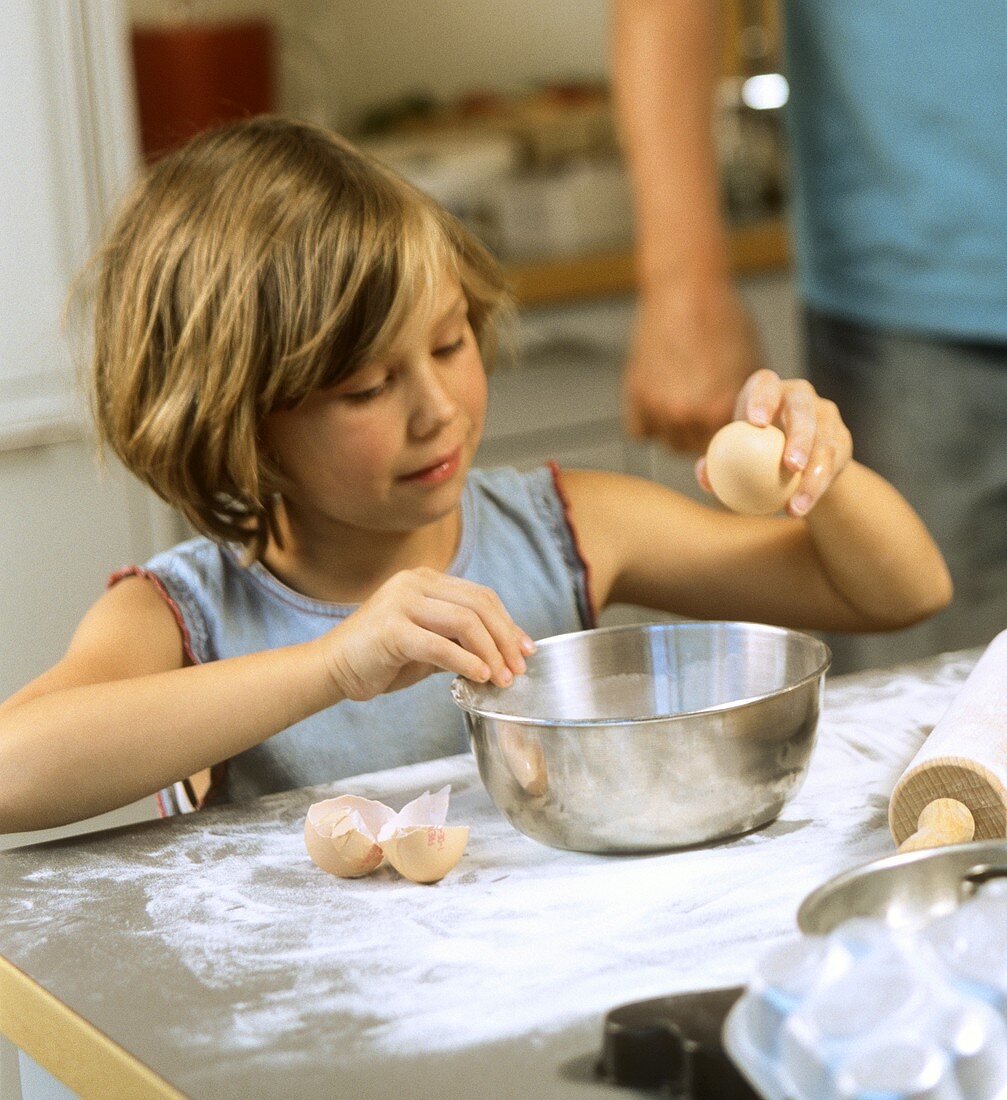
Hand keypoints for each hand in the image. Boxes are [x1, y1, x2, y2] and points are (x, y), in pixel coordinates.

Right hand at [319, 568, 535, 701]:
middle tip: (519, 668)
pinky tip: (480, 677)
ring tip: (503, 678)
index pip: (480, 596)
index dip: (508, 623)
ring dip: (491, 652)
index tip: (526, 650)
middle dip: (505, 639)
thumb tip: (505, 653)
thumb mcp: (429, 644)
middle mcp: (414, 583)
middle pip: (478, 605)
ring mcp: (401, 602)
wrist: (331, 669)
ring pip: (464, 622)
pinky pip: (440, 645)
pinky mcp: (391, 629)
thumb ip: (460, 641)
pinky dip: (466, 662)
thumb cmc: (381, 659)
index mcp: (424, 579)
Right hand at [623, 277, 761, 452]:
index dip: (729, 442)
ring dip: (674, 431)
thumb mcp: (751, 365)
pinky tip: (660, 401)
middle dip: (700, 438)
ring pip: (666, 442)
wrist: (686, 289)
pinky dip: (649, 422)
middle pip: (694, 450)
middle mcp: (686, 414)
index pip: (727, 449)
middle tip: (704, 416)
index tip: (728, 431)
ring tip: (683, 404)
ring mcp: (656, 407)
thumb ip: (748, 406)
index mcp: (720, 410)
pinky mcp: (634, 395)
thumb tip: (751, 435)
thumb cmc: (725, 321)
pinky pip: (640, 431)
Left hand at [696, 369, 852, 516]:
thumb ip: (714, 464)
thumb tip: (704, 478)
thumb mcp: (732, 453)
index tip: (756, 423)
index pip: (766, 384)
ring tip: (795, 504)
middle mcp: (800, 396)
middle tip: (790, 465)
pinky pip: (832, 465)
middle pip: (803, 409)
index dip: (763, 398)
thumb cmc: (750, 450)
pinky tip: (800, 508)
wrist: (792, 459)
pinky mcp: (841, 439)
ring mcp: (825, 415)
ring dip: (812, 476)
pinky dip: (816, 489)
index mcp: (769, 389)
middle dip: (800, 435)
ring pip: (824, 443)